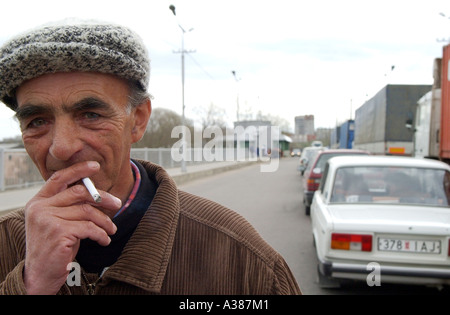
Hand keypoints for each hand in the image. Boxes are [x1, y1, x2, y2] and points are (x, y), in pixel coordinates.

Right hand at [23, 161, 120, 294]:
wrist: (40, 275)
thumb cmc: (54, 247)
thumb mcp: (58, 222)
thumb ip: (69, 207)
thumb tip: (98, 194)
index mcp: (38, 202)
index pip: (58, 178)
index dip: (78, 170)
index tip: (96, 166)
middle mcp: (40, 208)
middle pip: (78, 192)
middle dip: (102, 197)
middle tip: (117, 203)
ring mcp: (48, 220)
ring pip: (87, 211)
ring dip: (104, 221)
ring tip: (111, 230)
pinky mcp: (58, 233)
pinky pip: (89, 227)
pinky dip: (101, 234)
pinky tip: (104, 240)